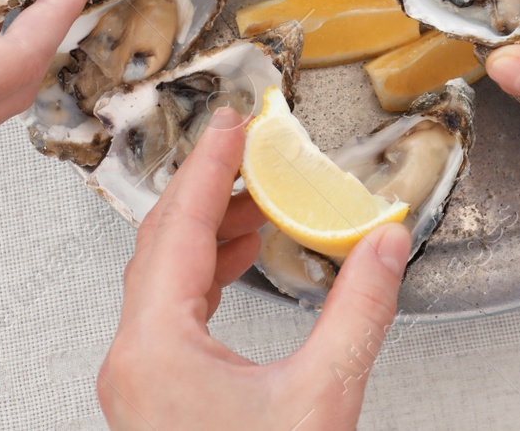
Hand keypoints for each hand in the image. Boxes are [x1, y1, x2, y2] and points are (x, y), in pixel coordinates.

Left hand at [98, 108, 412, 430]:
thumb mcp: (323, 399)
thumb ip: (358, 312)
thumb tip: (385, 247)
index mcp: (157, 349)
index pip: (179, 227)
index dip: (210, 164)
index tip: (232, 120)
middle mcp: (135, 360)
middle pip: (161, 242)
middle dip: (209, 186)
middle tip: (246, 143)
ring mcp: (140, 381)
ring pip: (163, 275)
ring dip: (212, 228)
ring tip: (261, 195)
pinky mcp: (156, 398)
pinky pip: (172, 308)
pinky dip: (209, 269)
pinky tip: (247, 257)